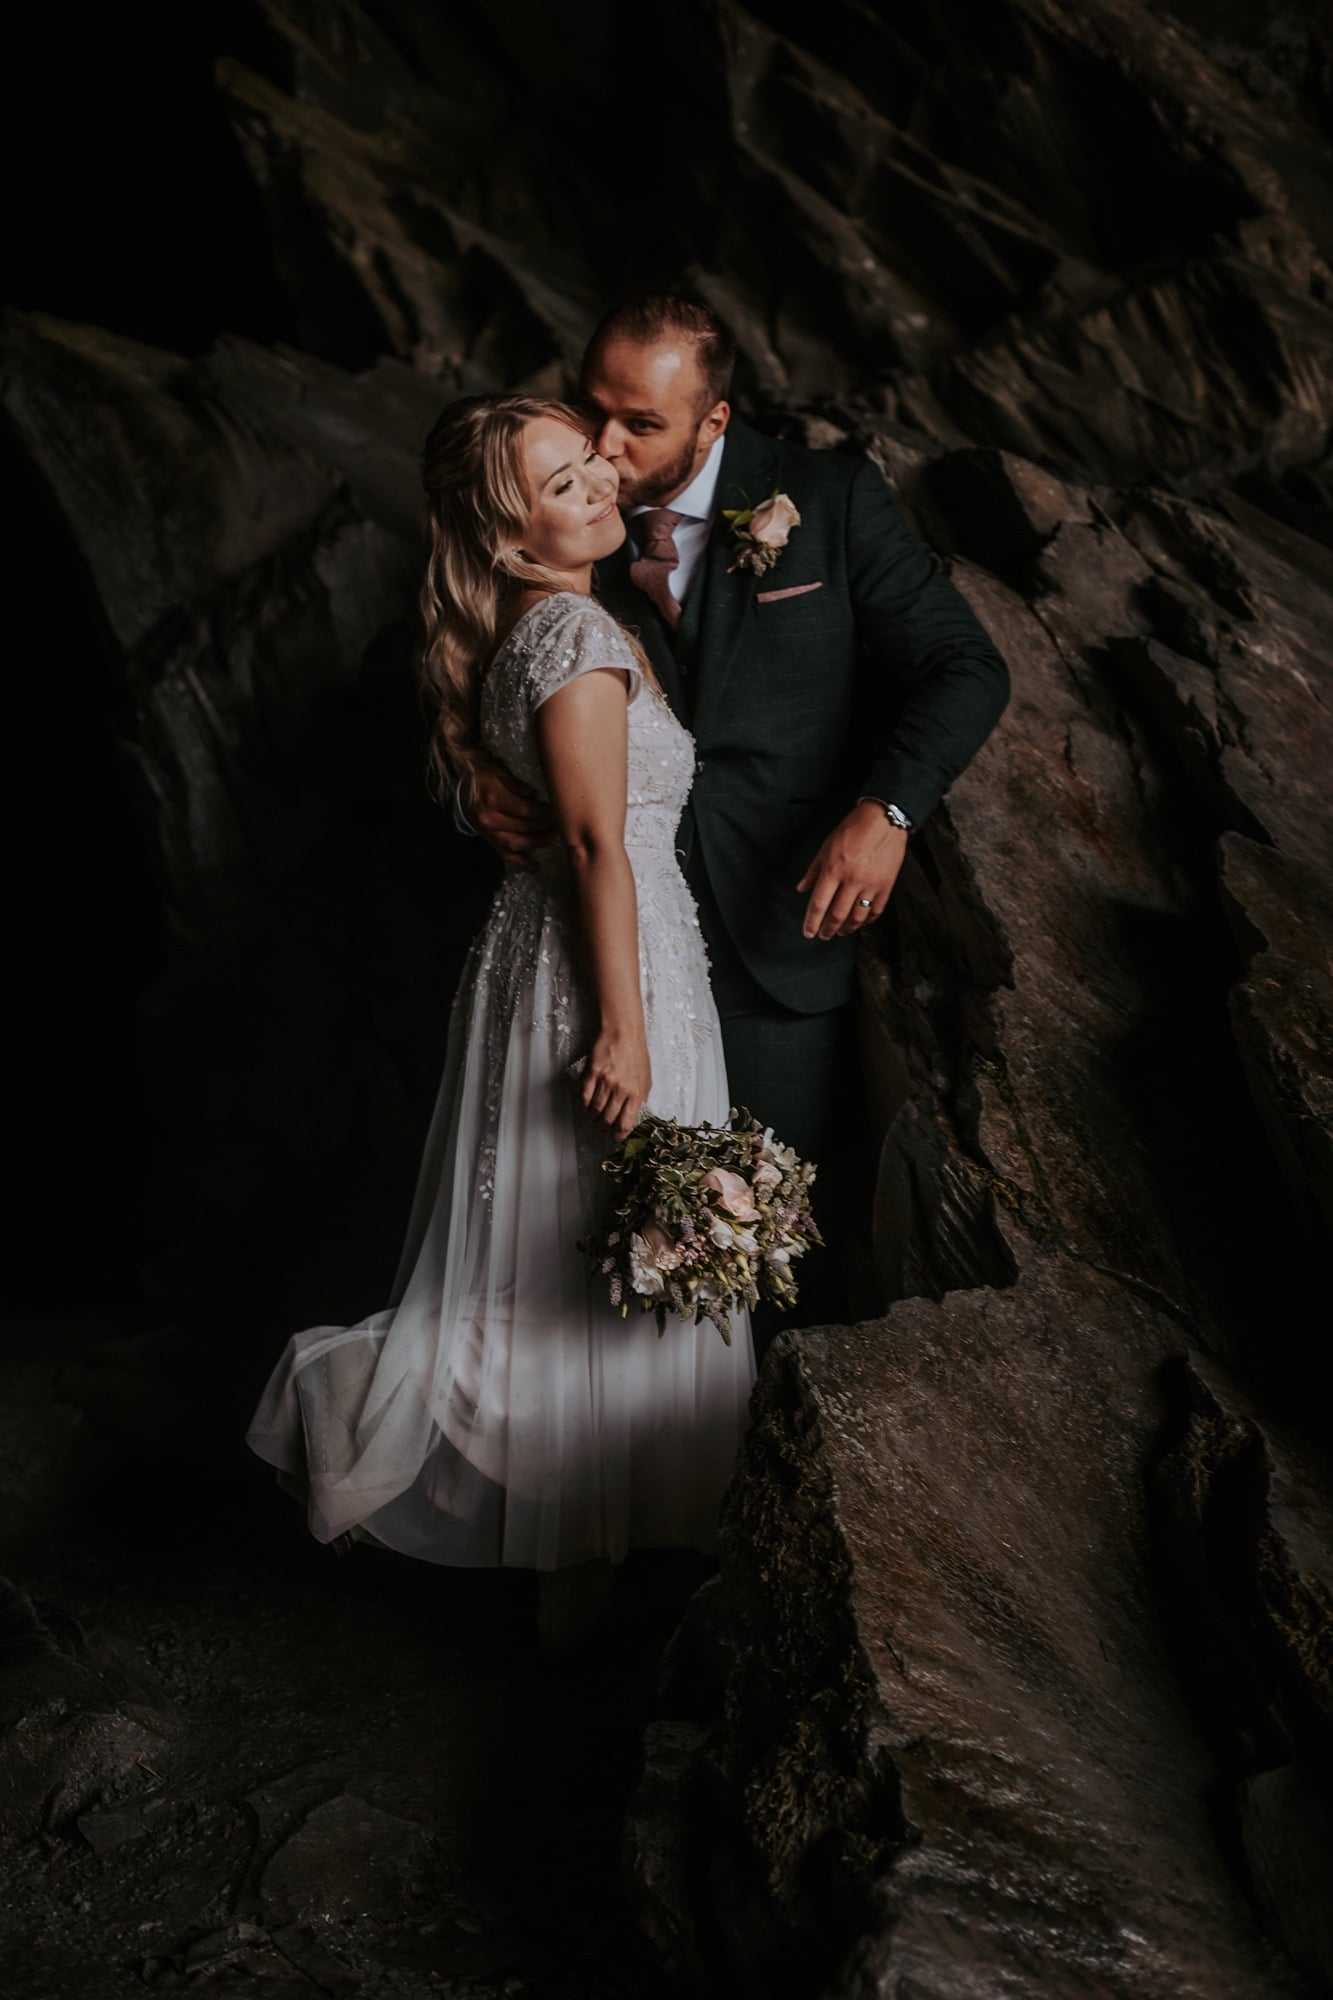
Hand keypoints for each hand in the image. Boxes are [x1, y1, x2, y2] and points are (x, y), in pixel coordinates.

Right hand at [472, 755, 556, 870]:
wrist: (458, 788)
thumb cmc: (479, 774)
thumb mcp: (494, 768)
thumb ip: (512, 780)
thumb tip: (531, 792)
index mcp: (493, 799)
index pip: (525, 809)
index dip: (544, 813)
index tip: (560, 811)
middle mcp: (490, 819)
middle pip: (524, 827)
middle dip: (546, 827)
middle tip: (564, 826)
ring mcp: (488, 833)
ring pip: (517, 843)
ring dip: (538, 843)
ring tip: (555, 839)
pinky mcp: (488, 840)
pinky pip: (505, 854)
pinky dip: (520, 862)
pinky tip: (535, 867)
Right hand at [582, 1030, 650, 1142]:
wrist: (623, 1032)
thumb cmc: (636, 1054)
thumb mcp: (646, 1079)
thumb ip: (641, 1099)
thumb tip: (634, 1116)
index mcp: (637, 1093)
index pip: (626, 1124)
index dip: (619, 1136)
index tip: (615, 1138)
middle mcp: (621, 1090)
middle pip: (608, 1120)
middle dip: (604, 1126)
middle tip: (603, 1125)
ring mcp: (605, 1082)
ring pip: (595, 1110)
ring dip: (594, 1116)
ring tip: (595, 1114)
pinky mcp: (592, 1073)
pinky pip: (585, 1097)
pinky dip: (585, 1104)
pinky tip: (588, 1103)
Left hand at [797, 801, 908, 939]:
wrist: (884, 819)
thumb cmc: (854, 829)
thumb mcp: (827, 846)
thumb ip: (814, 870)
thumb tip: (802, 888)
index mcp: (834, 870)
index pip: (819, 904)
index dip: (811, 922)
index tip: (808, 932)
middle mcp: (852, 880)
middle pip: (837, 915)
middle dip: (828, 929)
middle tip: (823, 936)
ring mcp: (871, 885)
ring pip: (857, 917)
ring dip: (847, 929)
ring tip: (840, 932)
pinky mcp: (886, 885)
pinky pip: (876, 911)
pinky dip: (867, 920)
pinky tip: (861, 922)